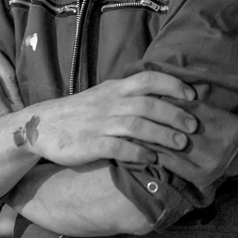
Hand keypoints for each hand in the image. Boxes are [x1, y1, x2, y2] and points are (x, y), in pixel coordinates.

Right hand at [17, 70, 197, 165]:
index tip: (192, 94)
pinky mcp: (90, 144)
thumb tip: (161, 96)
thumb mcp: (103, 95)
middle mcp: (109, 103)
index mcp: (114, 88)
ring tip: (181, 144)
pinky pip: (118, 148)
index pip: (147, 79)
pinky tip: (152, 159)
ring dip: (162, 134)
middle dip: (174, 114)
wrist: (43, 125)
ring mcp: (99, 123)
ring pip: (137, 126)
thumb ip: (127, 94)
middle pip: (148, 104)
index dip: (171, 84)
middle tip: (194, 125)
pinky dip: (138, 153)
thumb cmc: (80, 111)